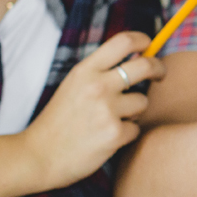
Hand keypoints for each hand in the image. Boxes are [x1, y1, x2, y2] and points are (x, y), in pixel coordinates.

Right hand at [20, 31, 164, 191]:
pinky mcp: (114, 134)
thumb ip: (100, 72)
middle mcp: (98, 86)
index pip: (124, 42)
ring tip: (110, 120)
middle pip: (146, 65)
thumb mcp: (73, 86)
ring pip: (143, 102)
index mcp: (85, 70)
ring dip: (134, 111)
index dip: (143, 40)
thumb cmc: (58, 122)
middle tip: (160, 75)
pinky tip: (105, 139)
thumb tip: (138, 58)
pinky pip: (136, 129)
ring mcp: (107, 110)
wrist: (37, 156)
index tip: (149, 46)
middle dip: (159, 69)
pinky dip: (125, 134)